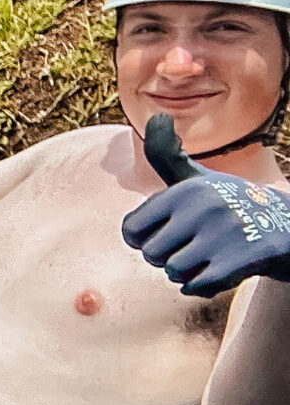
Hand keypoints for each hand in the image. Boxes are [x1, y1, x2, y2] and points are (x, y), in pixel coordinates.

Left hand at [123, 112, 289, 296]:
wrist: (283, 227)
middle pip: (151, 255)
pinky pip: (195, 287)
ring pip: (173, 272)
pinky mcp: (240, 260)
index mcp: (185, 190)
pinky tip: (223, 268)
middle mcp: (203, 208)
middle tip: (195, 243)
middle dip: (168, 256)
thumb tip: (158, 117)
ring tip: (211, 253)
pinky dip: (204, 286)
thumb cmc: (226, 204)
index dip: (146, 238)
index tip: (169, 231)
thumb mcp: (195, 179)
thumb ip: (167, 155)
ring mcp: (222, 234)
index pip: (131, 230)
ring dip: (188, 272)